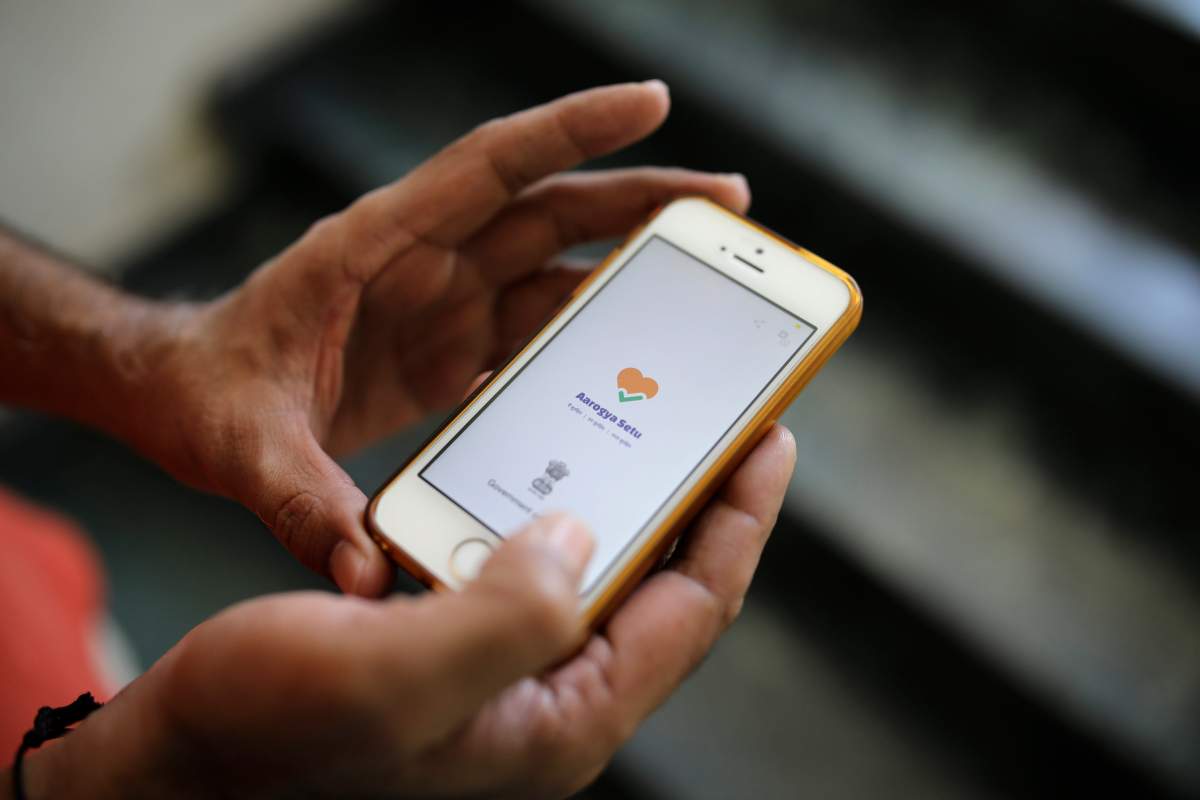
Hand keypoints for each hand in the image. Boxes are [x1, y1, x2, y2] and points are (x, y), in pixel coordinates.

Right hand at [14, 426, 793, 799]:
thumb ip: (505, 615)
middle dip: (701, 496)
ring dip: (630, 494)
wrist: (180, 755)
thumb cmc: (267, 731)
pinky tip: (546, 458)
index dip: (740, 516)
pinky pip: (536, 563)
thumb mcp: (390, 679)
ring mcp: (508, 671)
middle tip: (724, 412)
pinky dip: (553, 506)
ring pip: (603, 569)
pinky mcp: (464, 643)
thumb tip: (581, 535)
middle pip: (663, 583)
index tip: (771, 432)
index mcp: (562, 717)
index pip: (693, 606)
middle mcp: (550, 696)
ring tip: (650, 418)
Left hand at [122, 81, 749, 594]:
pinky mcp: (449, 350)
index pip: (489, 168)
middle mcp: (424, 265)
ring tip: (705, 281)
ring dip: (630, 269)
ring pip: (556, 268)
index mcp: (376, 249)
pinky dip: (589, 337)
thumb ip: (299, 501)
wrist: (180, 398)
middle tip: (728, 203)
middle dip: (641, 200)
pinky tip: (637, 359)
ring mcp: (442, 305)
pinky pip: (535, 331)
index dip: (571, 132)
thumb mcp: (240, 444)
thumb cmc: (203, 393)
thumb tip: (367, 571)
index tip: (650, 101)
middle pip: (551, 213)